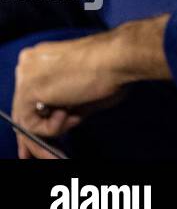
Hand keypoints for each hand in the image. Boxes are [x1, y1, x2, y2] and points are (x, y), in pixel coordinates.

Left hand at [12, 32, 128, 158]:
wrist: (119, 56)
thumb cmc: (113, 68)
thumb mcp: (86, 90)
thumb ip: (68, 103)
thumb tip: (65, 118)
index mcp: (42, 58)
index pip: (32, 94)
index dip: (41, 115)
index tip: (51, 131)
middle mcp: (29, 63)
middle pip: (25, 106)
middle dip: (36, 131)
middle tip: (42, 152)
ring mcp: (26, 75)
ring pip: (25, 117)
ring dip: (49, 132)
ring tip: (71, 128)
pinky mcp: (29, 89)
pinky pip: (29, 123)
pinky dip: (51, 128)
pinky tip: (69, 115)